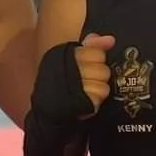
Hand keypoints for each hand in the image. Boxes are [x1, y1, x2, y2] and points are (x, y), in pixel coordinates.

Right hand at [22, 34, 115, 155]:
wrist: (45, 116)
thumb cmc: (60, 86)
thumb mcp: (73, 62)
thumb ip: (92, 47)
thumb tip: (111, 39)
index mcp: (66, 55)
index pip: (96, 52)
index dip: (96, 61)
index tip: (87, 67)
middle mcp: (68, 69)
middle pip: (103, 70)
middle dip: (99, 78)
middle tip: (87, 84)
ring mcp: (72, 87)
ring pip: (103, 85)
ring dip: (98, 92)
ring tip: (85, 95)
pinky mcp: (76, 103)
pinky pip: (98, 100)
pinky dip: (94, 104)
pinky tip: (85, 105)